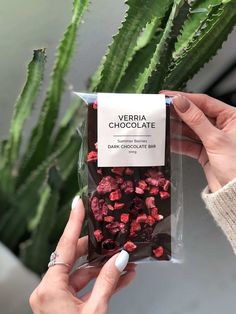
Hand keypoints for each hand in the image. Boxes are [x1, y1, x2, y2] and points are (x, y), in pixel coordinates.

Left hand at [29, 196, 135, 313]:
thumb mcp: (96, 310)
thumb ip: (108, 281)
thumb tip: (121, 258)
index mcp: (50, 288)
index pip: (64, 246)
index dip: (73, 222)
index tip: (78, 204)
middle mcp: (48, 290)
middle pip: (73, 259)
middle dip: (95, 249)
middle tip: (110, 237)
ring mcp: (55, 298)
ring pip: (81, 274)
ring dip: (103, 269)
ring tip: (125, 262)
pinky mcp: (64, 306)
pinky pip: (83, 288)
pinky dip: (100, 283)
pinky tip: (122, 278)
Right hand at [161, 91, 235, 191]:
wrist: (235, 193)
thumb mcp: (215, 139)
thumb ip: (196, 120)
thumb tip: (181, 103)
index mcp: (231, 117)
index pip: (204, 102)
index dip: (185, 98)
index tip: (169, 96)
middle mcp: (222, 127)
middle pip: (196, 115)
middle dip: (179, 113)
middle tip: (162, 110)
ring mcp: (213, 140)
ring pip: (191, 130)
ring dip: (177, 128)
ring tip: (162, 124)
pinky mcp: (205, 152)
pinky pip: (189, 144)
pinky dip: (179, 143)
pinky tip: (168, 141)